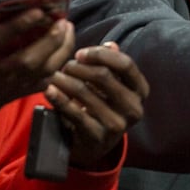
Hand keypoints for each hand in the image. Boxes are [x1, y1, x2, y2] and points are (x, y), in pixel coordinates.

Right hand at [0, 1, 74, 152]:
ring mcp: (0, 85)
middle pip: (30, 56)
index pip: (3, 35)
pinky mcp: (6, 98)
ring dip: (58, 52)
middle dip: (53, 38)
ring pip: (39, 71)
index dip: (25, 22)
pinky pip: (36, 86)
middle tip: (64, 21)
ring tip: (67, 33)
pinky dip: (53, 71)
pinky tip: (59, 57)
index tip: (43, 10)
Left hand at [43, 42, 148, 169]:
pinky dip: (58, 98)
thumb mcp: (113, 85)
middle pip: (103, 76)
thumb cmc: (104, 106)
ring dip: (65, 80)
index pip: (125, 64)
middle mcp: (134, 108)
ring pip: (85, 92)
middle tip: (64, 66)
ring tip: (53, 75)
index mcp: (141, 91)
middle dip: (79, 67)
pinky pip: (74, 112)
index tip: (80, 53)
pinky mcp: (97, 137)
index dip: (101, 55)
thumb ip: (113, 64)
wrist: (95, 144)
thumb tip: (110, 45)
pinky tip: (48, 90)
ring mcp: (117, 124)